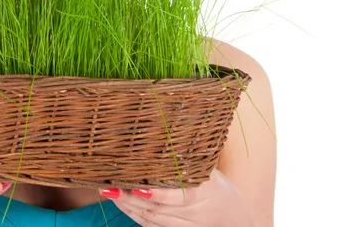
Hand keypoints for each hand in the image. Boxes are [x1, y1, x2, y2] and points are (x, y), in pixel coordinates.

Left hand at [98, 168, 254, 226]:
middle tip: (109, 185)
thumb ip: (187, 157)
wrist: (234, 217)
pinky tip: (119, 203)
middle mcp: (196, 211)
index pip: (179, 194)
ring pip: (152, 218)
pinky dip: (133, 215)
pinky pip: (152, 226)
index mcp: (205, 190)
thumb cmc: (216, 184)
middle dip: (131, 197)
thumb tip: (163, 126)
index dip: (158, 193)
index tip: (137, 185)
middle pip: (159, 208)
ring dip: (128, 206)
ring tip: (108, 191)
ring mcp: (187, 225)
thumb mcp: (207, 168)